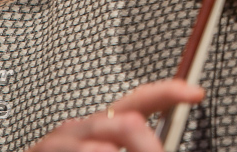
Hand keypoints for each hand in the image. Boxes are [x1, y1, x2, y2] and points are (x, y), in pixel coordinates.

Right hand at [27, 79, 202, 151]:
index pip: (143, 99)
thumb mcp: (111, 151)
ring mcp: (61, 139)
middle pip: (127, 118)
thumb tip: (163, 146)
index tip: (195, 92)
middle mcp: (85, 127)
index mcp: (107, 124)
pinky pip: (76, 149)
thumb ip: (141, 145)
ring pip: (101, 138)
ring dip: (127, 149)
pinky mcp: (41, 151)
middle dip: (148, 140)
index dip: (169, 91)